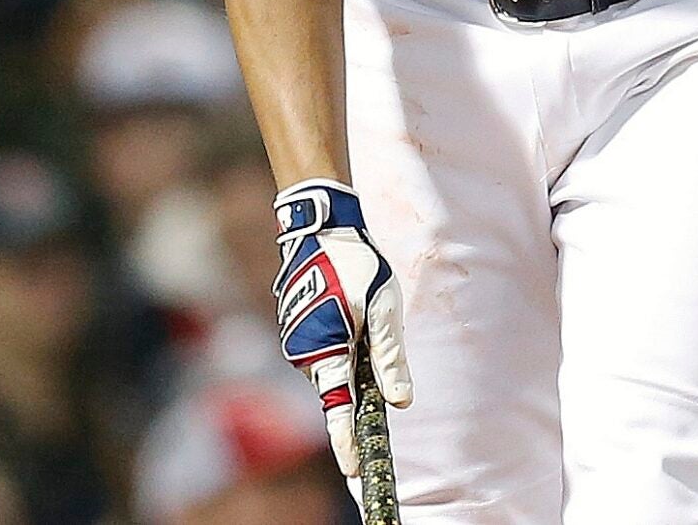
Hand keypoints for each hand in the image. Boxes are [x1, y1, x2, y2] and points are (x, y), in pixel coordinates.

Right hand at [273, 180, 413, 477]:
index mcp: (326, 350)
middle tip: (374, 329)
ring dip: (349, 351)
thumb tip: (400, 401)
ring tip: (360, 306)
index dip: (347, 442)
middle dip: (357, 378)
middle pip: (338, 385)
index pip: (338, 410)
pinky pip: (324, 346)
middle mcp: (305, 351)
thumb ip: (390, 358)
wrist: (320, 226)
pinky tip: (346, 304)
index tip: (355, 470)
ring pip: (333, 363)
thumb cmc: (355, 265)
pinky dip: (339, 337)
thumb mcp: (384, 309)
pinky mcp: (297, 325)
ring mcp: (297, 337)